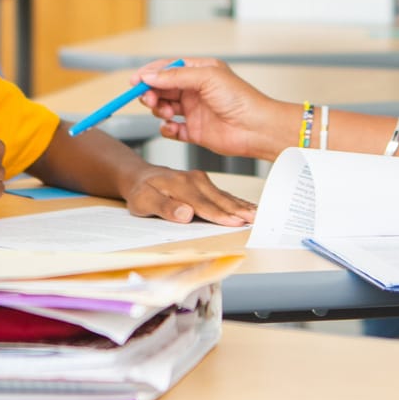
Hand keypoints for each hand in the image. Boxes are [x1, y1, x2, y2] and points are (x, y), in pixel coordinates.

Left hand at [123, 165, 256, 225]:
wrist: (141, 177)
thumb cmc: (142, 192)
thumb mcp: (143, 201)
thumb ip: (165, 208)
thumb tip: (186, 213)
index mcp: (180, 185)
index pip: (203, 205)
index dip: (220, 215)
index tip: (235, 222)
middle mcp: (193, 180)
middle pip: (219, 199)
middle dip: (238, 210)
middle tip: (255, 220)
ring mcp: (201, 180)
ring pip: (224, 196)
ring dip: (241, 206)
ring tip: (257, 215)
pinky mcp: (205, 183)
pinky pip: (223, 194)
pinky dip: (237, 201)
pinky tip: (248, 207)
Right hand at [137, 58, 294, 159]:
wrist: (256, 128)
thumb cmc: (241, 99)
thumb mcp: (206, 78)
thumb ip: (175, 77)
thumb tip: (150, 75)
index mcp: (199, 72)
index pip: (167, 69)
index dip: (149, 74)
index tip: (135, 81)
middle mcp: (195, 90)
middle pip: (162, 88)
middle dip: (151, 92)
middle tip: (148, 98)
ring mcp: (194, 111)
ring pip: (164, 107)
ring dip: (160, 109)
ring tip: (168, 112)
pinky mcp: (194, 131)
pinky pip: (171, 129)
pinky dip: (167, 128)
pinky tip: (172, 127)